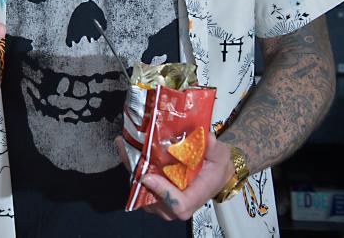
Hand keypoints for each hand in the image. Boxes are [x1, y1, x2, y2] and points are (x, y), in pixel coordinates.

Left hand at [114, 130, 234, 220]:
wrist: (214, 173)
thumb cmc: (216, 165)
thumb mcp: (220, 154)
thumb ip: (213, 148)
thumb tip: (207, 138)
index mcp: (196, 196)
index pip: (178, 205)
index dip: (163, 193)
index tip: (148, 176)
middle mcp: (177, 204)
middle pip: (153, 199)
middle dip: (138, 175)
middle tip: (127, 149)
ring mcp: (164, 202)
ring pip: (142, 192)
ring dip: (131, 168)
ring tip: (123, 145)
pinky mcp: (155, 194)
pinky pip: (139, 185)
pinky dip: (132, 167)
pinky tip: (126, 148)